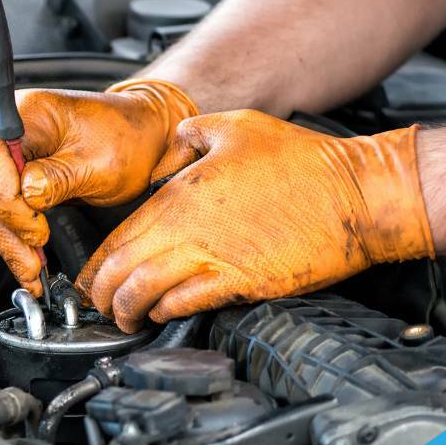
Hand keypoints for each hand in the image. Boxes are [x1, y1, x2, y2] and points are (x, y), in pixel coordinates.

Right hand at [0, 79, 197, 295]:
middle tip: (30, 265)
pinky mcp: (15, 174)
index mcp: (27, 113)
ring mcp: (9, 152)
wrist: (141, 136)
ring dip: (10, 241)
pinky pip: (5, 209)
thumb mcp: (100, 162)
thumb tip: (28, 196)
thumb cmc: (126, 138)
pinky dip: (16, 236)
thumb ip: (59, 178)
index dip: (9, 203)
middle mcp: (8, 129)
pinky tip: (28, 259)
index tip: (36, 231)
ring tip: (30, 271)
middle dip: (8, 231)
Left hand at [76, 110, 434, 332]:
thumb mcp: (235, 126)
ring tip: (123, 318)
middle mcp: (189, 229)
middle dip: (101, 294)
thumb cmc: (303, 161)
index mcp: (181, 194)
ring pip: (147, 292)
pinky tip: (162, 313)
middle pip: (122, 270)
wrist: (356, 196)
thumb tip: (170, 145)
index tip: (88, 277)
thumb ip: (190, 135)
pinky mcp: (243, 282)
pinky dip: (167, 312)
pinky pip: (189, 304)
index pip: (119, 235)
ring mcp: (215, 258)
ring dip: (127, 310)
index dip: (96, 263)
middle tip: (97, 305)